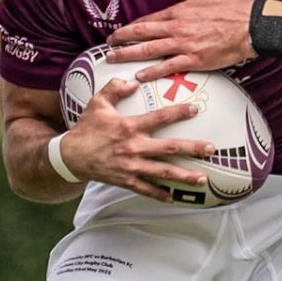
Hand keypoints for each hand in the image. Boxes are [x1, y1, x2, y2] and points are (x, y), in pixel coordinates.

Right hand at [59, 78, 216, 200]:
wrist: (70, 157)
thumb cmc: (86, 129)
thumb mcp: (97, 103)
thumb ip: (115, 89)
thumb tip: (133, 82)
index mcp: (129, 127)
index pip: (160, 118)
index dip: (179, 112)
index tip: (196, 108)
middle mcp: (134, 147)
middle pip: (169, 149)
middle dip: (192, 149)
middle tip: (211, 149)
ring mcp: (131, 167)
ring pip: (163, 172)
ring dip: (184, 177)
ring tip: (203, 179)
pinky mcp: (126, 181)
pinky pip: (146, 189)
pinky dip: (160, 194)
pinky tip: (174, 197)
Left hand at [106, 0, 255, 79]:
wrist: (252, 26)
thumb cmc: (233, 4)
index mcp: (179, 11)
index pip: (148, 20)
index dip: (131, 27)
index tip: (119, 32)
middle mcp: (177, 29)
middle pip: (142, 35)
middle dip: (121, 41)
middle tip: (107, 46)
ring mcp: (185, 46)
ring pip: (150, 51)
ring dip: (129, 55)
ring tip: (113, 59)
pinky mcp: (196, 60)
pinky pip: (169, 67)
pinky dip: (153, 72)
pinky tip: (140, 75)